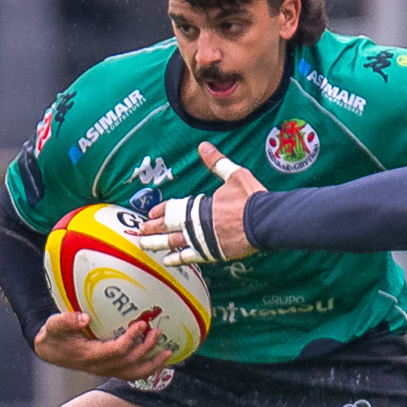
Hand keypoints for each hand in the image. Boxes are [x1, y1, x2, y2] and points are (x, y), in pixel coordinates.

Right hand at [32, 311, 168, 379]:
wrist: (50, 351)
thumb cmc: (54, 336)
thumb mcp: (54, 326)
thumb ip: (66, 321)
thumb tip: (84, 317)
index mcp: (90, 356)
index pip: (116, 351)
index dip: (131, 339)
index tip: (140, 325)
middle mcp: (101, 367)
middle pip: (130, 362)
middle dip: (146, 348)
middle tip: (157, 332)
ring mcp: (107, 371)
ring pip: (134, 373)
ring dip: (152, 364)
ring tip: (167, 353)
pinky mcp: (110, 370)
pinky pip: (132, 374)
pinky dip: (148, 369)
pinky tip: (159, 360)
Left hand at [136, 141, 264, 262]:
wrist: (266, 221)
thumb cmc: (251, 198)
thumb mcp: (235, 175)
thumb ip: (217, 163)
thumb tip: (203, 146)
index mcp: (201, 204)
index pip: (174, 207)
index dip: (161, 210)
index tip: (150, 213)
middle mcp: (198, 223)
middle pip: (170, 226)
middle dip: (153, 228)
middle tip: (140, 230)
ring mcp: (205, 239)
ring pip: (175, 242)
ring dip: (159, 243)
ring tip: (145, 245)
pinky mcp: (214, 252)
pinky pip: (191, 256)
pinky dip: (178, 258)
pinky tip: (168, 260)